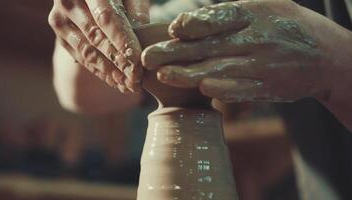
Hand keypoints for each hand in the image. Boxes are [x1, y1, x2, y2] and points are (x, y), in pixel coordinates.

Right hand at [49, 0, 149, 91]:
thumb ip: (136, 9)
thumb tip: (144, 37)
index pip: (105, 18)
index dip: (122, 41)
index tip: (137, 61)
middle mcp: (67, 3)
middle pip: (96, 38)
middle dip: (118, 61)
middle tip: (136, 79)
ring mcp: (60, 21)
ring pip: (87, 52)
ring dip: (110, 72)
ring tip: (129, 85)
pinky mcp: (61, 37)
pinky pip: (82, 58)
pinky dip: (100, 72)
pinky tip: (117, 82)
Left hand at [142, 0, 332, 102]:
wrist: (326, 57)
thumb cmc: (289, 26)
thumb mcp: (266, 6)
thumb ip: (230, 12)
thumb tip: (192, 20)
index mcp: (254, 14)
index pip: (217, 18)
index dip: (193, 24)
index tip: (171, 30)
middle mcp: (256, 39)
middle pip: (209, 46)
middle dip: (176, 52)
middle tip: (148, 57)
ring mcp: (262, 64)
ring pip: (220, 69)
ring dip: (189, 73)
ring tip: (163, 75)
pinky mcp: (267, 86)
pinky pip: (241, 88)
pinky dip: (222, 90)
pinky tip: (202, 88)